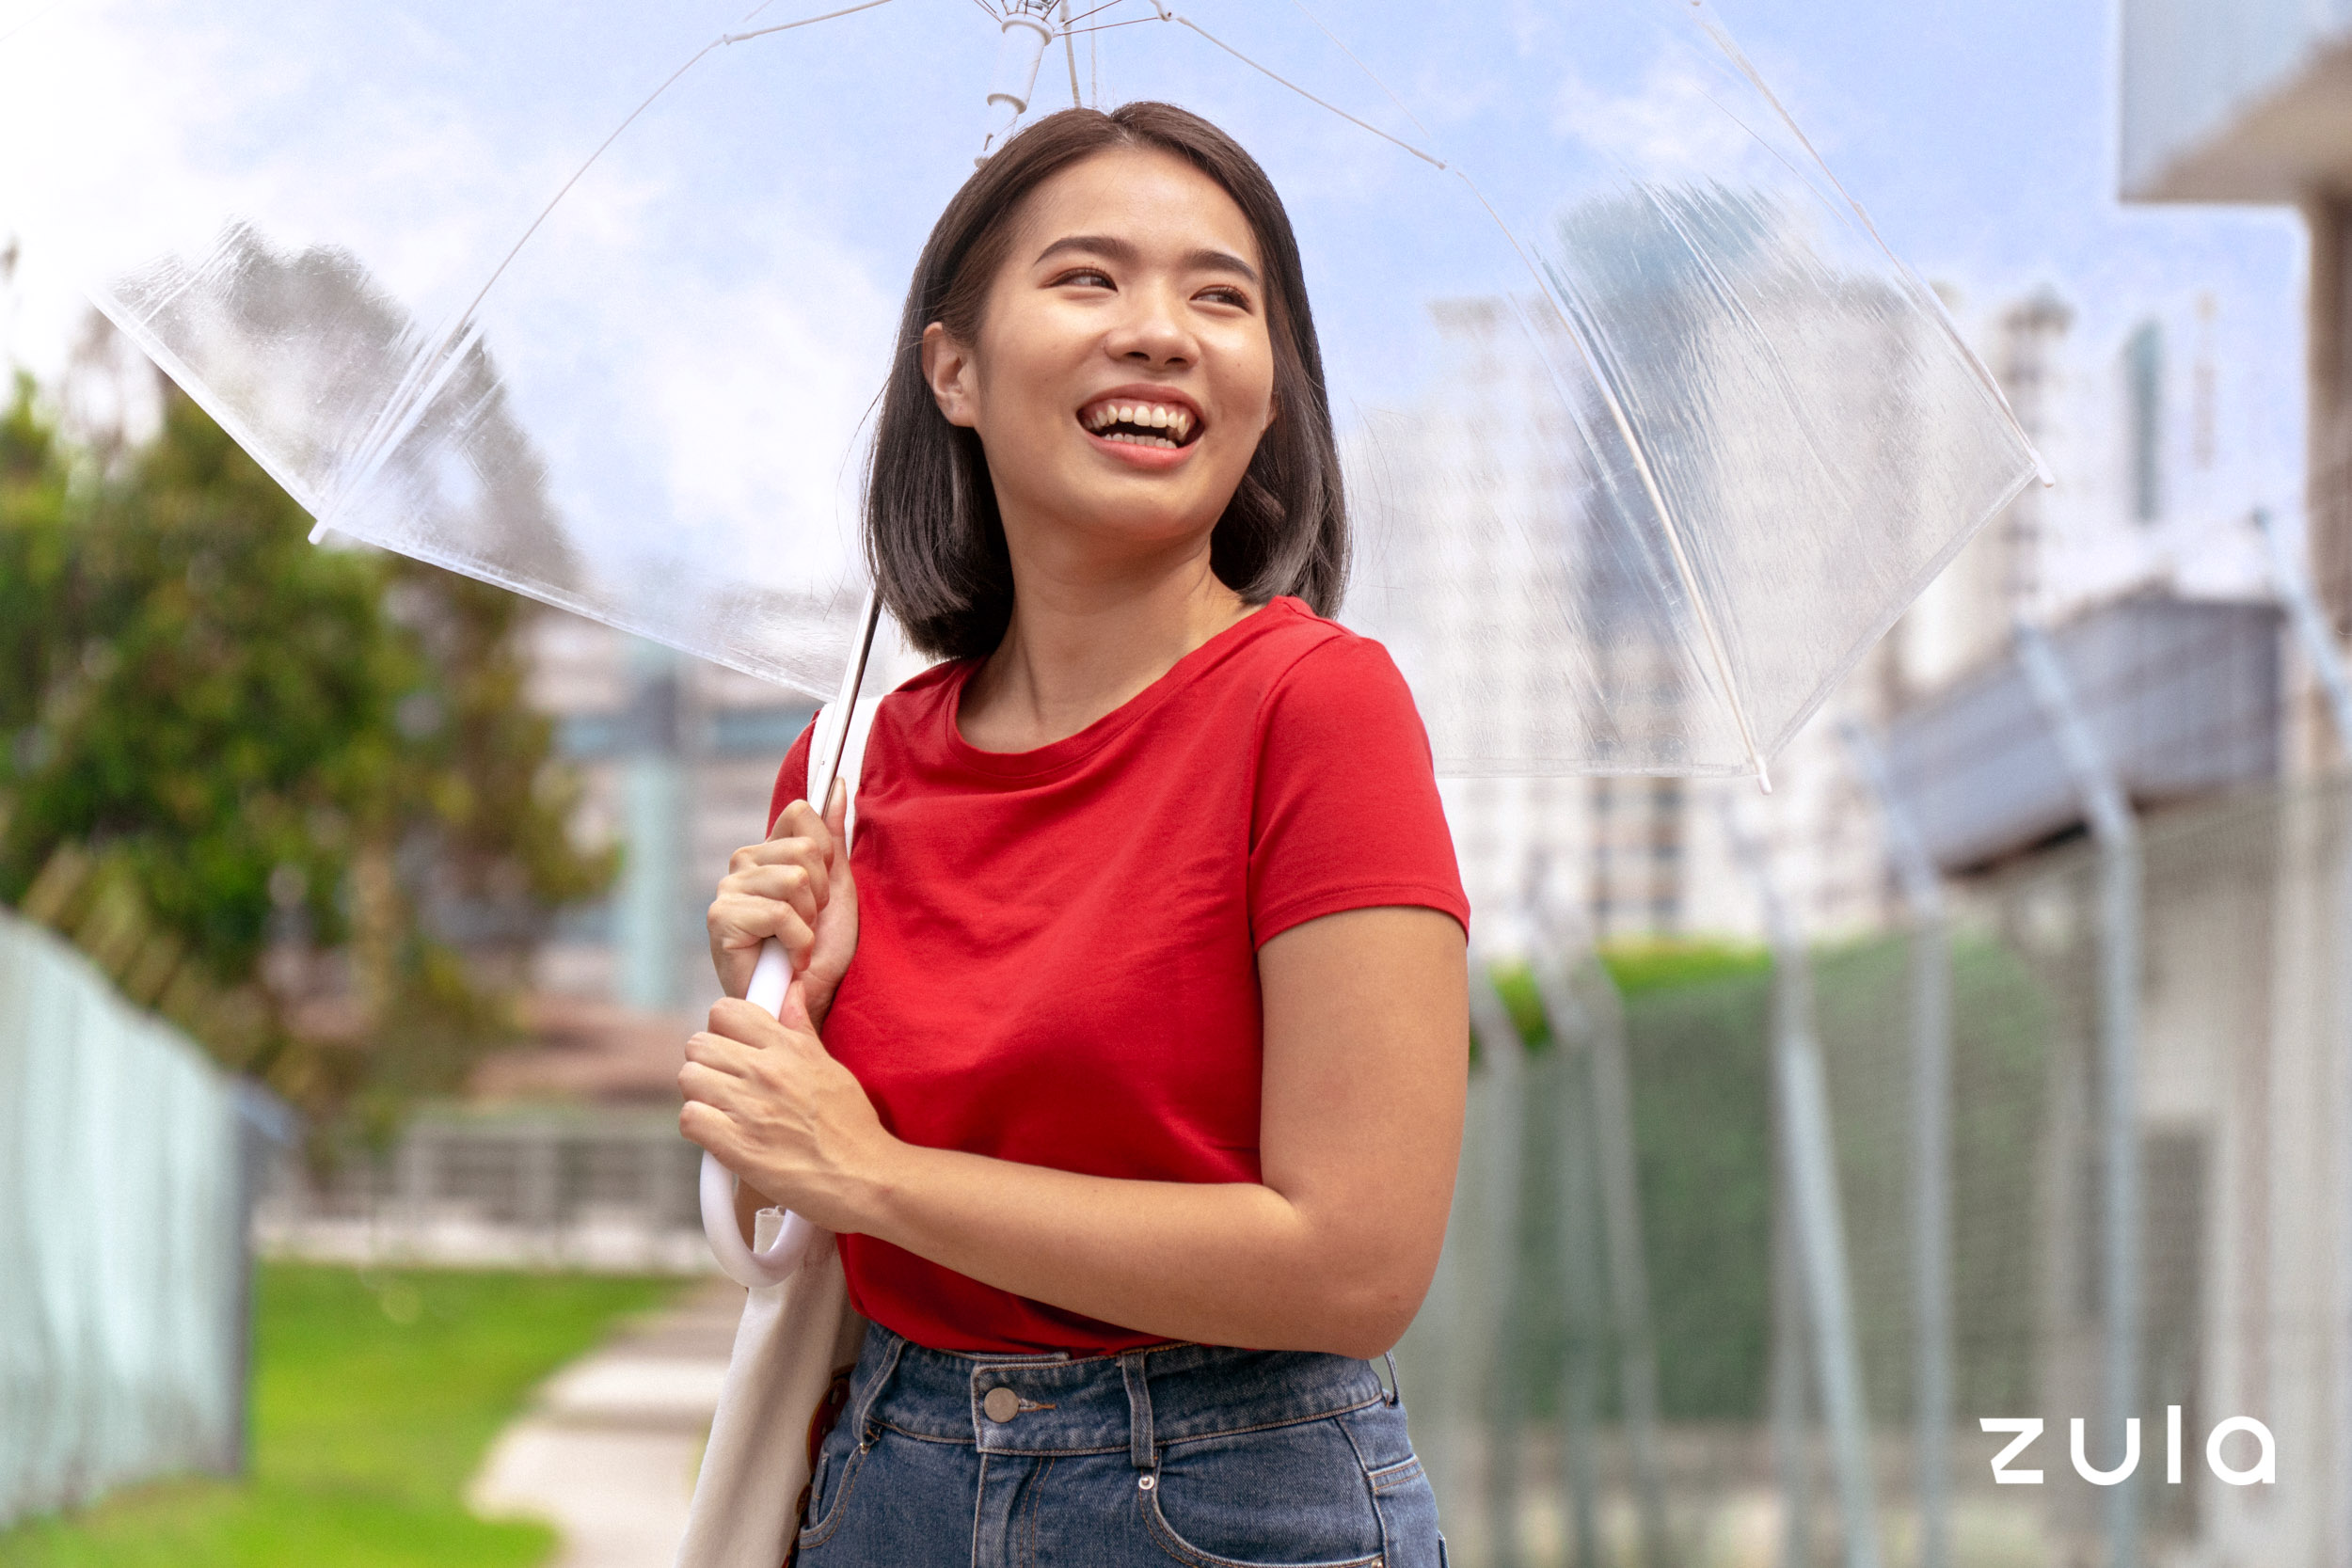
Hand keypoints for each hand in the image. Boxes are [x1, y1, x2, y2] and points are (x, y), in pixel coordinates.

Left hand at [678, 982, 893, 1233]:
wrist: (865, 1178)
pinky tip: (720, 1136)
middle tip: (726, 1086)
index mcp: (789, 1047)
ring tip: (723, 1112)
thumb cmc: (851, 1126)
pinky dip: (699, 1128)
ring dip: (700, 1096)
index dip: (722, 1031)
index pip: (725, 1011)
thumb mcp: (829, 1066)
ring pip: (689, 1078)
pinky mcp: (737, 1145)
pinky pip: (690, 1118)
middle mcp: (766, 1070)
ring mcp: (750, 1107)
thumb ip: (801, 1028)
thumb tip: (791, 991)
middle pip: (698, 1044)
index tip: (733, 1049)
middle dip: (707, 1065)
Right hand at [707, 781, 857, 1029]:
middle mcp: (742, 864)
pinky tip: (788, 959)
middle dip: (821, 895)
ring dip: (810, 921)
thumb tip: (835, 782)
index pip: (801, 813)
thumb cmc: (819, 951)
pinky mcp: (722, 919)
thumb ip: (833, 835)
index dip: (826, 853)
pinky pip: (781, 912)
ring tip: (797, 942)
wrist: (805, 1002)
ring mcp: (728, 890)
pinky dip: (798, 942)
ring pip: (794, 879)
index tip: (822, 890)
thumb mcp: (836, 887)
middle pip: (804, 848)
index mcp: (768, 851)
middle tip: (808, 926)